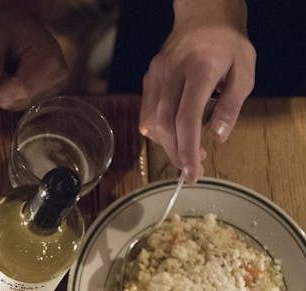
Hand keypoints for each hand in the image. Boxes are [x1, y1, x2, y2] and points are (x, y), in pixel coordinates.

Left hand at [0, 5, 66, 110]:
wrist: (19, 20)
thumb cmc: (7, 24)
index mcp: (50, 61)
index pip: (21, 88)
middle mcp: (57, 77)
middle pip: (17, 97)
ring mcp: (52, 87)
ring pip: (14, 102)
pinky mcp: (43, 94)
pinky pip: (16, 101)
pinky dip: (1, 90)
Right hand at [139, 1, 254, 182]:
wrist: (204, 16)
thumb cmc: (229, 45)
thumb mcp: (244, 72)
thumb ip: (231, 105)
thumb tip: (217, 136)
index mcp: (199, 70)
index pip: (186, 118)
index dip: (187, 149)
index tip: (193, 172)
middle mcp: (171, 73)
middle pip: (164, 124)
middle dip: (176, 151)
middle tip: (191, 167)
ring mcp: (156, 75)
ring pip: (151, 121)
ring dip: (167, 143)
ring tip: (185, 151)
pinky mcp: (148, 78)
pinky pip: (146, 112)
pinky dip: (157, 130)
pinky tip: (172, 134)